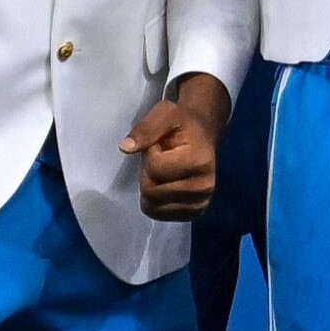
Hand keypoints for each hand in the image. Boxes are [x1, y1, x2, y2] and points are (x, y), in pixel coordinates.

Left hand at [127, 75, 226, 221]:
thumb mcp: (163, 115)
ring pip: (153, 206)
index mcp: (199, 161)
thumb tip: (125, 147)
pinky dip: (156, 202)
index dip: (150, 156)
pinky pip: (160, 216)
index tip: (161, 146)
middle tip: (161, 160)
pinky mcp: (195, 212)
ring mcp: (201, 202)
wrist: (203, 134)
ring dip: (152, 187)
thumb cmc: (182, 124)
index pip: (155, 170)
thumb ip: (145, 129)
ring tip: (165, 171)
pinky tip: (166, 185)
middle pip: (152, 192)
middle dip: (148, 174)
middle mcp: (205, 186)